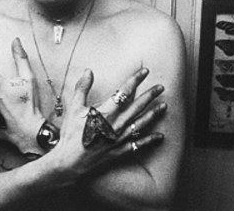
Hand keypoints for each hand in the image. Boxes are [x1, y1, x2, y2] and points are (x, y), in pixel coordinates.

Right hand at [47, 68, 167, 180]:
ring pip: (141, 123)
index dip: (135, 80)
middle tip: (161, 87)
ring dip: (153, 114)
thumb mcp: (74, 108)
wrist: (69, 162)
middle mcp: (116, 124)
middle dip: (150, 95)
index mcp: (106, 112)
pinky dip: (150, 140)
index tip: (145, 71)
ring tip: (164, 106)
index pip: (124, 92)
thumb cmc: (71, 134)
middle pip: (137, 106)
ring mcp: (120, 138)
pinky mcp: (120, 151)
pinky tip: (160, 137)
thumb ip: (82, 88)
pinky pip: (138, 145)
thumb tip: (88, 71)